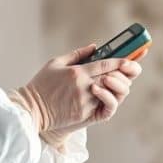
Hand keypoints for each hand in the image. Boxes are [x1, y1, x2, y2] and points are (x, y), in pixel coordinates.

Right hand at [9, 44, 139, 144]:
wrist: (32, 110)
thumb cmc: (41, 85)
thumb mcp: (55, 63)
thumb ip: (77, 54)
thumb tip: (95, 47)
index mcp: (77, 72)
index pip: (106, 64)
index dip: (121, 61)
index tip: (130, 59)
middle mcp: (84, 87)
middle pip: (113, 79)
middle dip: (124, 74)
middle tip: (130, 71)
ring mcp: (85, 102)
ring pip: (112, 93)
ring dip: (117, 88)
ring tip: (117, 83)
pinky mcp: (85, 115)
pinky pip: (105, 106)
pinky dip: (110, 100)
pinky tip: (109, 95)